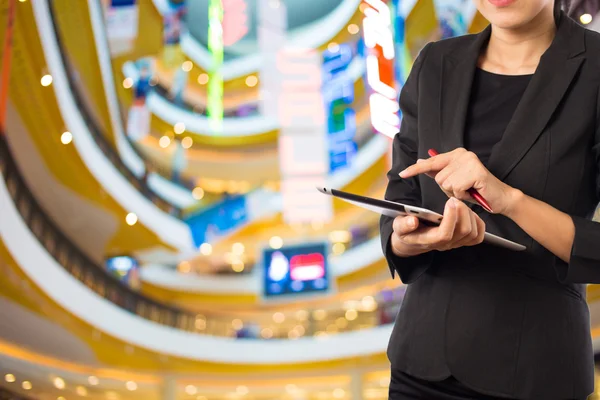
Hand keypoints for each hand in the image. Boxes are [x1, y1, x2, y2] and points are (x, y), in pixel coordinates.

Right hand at [391, 197, 485, 255]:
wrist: (412, 240)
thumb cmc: (406, 231)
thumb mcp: (398, 226)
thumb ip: (403, 224)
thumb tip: (412, 221)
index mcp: (428, 240)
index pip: (445, 234)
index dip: (450, 218)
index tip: (449, 201)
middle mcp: (444, 244)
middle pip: (463, 232)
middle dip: (462, 212)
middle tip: (454, 199)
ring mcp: (454, 244)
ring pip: (472, 233)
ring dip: (469, 215)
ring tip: (459, 204)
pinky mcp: (462, 241)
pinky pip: (477, 236)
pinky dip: (478, 222)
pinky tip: (468, 213)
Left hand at [399, 148, 518, 214]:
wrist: (499, 198)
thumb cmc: (476, 190)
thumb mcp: (453, 181)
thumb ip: (438, 171)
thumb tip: (420, 161)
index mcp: (456, 154)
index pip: (431, 161)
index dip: (416, 169)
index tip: (402, 174)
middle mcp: (462, 154)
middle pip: (438, 177)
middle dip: (447, 188)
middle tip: (463, 189)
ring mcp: (469, 161)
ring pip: (445, 184)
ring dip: (455, 193)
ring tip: (468, 190)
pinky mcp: (475, 171)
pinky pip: (456, 188)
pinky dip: (462, 195)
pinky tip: (472, 192)